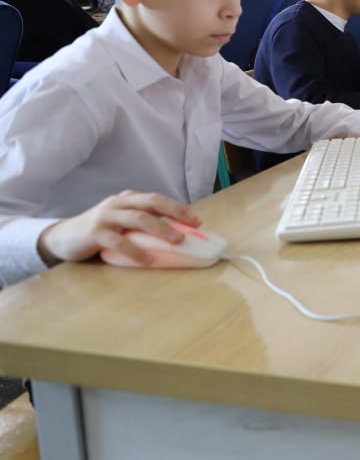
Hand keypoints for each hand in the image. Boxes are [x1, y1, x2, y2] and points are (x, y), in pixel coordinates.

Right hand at [37, 191, 199, 267]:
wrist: (62, 237)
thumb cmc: (100, 231)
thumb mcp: (122, 224)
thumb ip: (143, 225)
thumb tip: (177, 236)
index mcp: (128, 199)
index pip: (157, 199)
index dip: (178, 208)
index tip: (197, 220)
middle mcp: (118, 203)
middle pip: (151, 203)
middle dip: (174, 213)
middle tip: (192, 227)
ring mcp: (105, 215)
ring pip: (137, 218)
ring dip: (160, 229)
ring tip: (177, 241)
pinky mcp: (94, 232)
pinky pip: (117, 240)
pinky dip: (134, 250)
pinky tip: (147, 260)